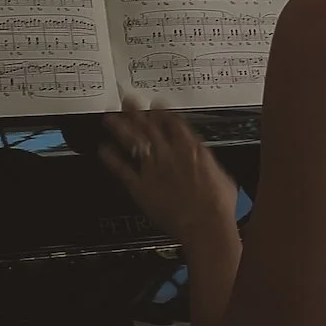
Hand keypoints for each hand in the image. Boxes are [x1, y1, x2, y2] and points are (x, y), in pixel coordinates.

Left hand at [98, 99, 240, 246]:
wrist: (205, 225)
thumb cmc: (218, 205)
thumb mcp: (222, 176)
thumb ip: (208, 165)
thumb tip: (207, 164)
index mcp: (191, 149)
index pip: (173, 122)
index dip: (161, 111)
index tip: (154, 104)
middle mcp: (169, 154)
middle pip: (149, 127)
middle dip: (136, 112)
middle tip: (126, 100)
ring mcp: (153, 169)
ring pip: (133, 142)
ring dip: (120, 128)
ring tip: (109, 118)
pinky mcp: (141, 187)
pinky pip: (122, 170)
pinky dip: (111, 159)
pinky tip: (103, 150)